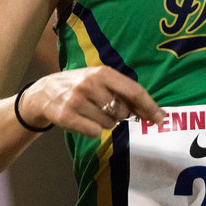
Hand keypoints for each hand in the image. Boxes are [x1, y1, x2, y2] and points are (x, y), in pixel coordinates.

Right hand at [16, 66, 163, 136]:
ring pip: (108, 124)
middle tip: (104, 107)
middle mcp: (90, 84)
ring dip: (104, 122)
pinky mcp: (66, 116)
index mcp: (103, 72)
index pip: (134, 91)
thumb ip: (125, 94)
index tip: (161, 118)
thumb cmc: (80, 87)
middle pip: (122, 112)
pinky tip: (82, 120)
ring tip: (90, 112)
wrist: (44, 93)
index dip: (149, 106)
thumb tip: (153, 114)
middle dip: (118, 114)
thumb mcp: (101, 81)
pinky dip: (92, 130)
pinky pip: (94, 132)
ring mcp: (77, 100)